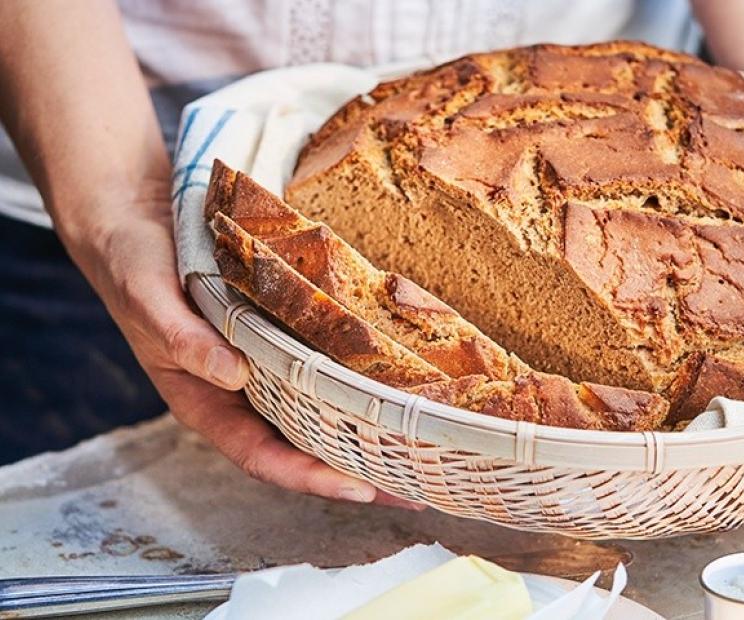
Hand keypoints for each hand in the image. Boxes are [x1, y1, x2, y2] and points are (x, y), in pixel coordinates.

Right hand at [67, 181, 419, 508]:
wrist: (137, 222)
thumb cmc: (134, 268)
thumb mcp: (149, 302)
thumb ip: (183, 341)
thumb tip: (234, 374)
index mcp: (205, 401)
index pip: (261, 455)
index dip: (310, 476)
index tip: (360, 489)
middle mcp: (241, 392)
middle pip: (303, 445)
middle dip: (356, 470)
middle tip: (414, 486)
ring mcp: (266, 364)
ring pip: (320, 411)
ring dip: (366, 431)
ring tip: (421, 446)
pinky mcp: (283, 332)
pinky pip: (324, 363)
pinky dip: (358, 378)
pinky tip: (396, 380)